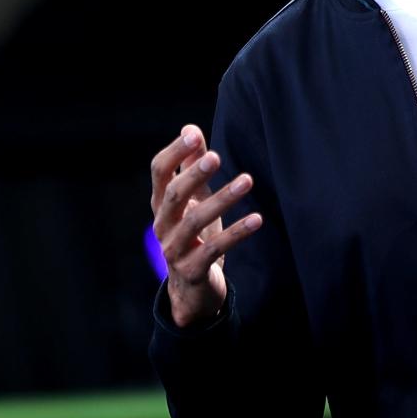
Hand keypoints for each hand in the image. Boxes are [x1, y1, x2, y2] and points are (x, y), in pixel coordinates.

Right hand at [150, 125, 262, 326]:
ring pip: (194, 222)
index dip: (174, 152)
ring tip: (247, 180)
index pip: (159, 172)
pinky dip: (237, 233)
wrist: (190, 288)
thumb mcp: (193, 199)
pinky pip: (214, 250)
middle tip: (216, 156)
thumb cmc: (193, 234)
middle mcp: (163, 225)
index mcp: (162, 203)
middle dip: (194, 175)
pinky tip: (257, 219)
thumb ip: (191, 166)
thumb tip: (190, 129)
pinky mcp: (192, 270)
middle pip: (173, 195)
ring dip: (222, 199)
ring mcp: (174, 249)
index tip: (194, 135)